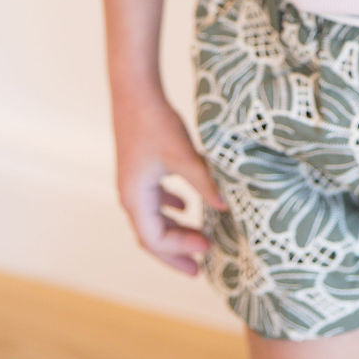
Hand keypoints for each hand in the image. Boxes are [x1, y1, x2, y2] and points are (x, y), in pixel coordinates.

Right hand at [113, 89, 229, 276]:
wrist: (135, 91)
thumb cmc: (156, 123)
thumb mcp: (184, 156)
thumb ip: (204, 183)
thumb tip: (227, 207)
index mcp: (136, 198)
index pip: (155, 239)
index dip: (180, 248)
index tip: (207, 250)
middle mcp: (131, 194)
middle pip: (152, 234)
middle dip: (175, 250)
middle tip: (199, 267)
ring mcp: (134, 181)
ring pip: (154, 217)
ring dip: (175, 229)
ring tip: (197, 239)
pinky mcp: (141, 167)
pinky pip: (155, 198)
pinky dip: (171, 206)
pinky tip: (187, 205)